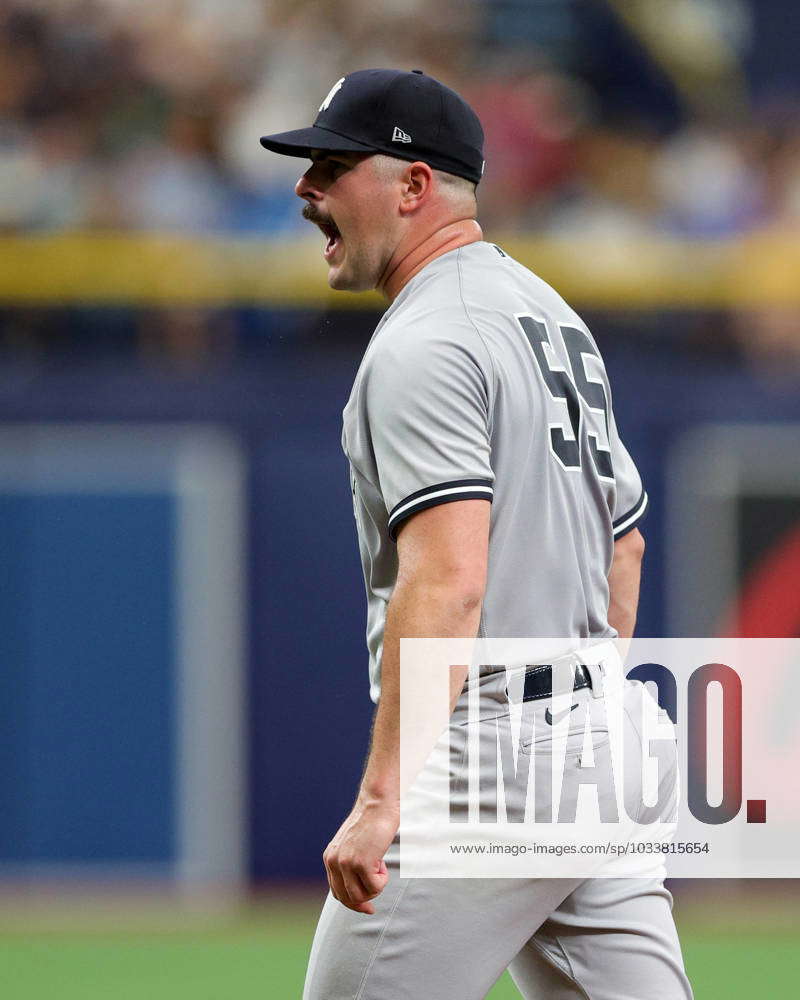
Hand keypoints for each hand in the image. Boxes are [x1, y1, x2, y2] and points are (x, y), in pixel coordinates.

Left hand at [323, 797, 398, 913]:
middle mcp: (334, 861)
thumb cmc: (372, 823)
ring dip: (375, 888)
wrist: (378, 803)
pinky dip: (382, 880)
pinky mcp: (361, 863)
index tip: (368, 908)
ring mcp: (346, 863)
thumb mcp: (353, 845)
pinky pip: (374, 887)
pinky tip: (382, 861)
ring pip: (361, 896)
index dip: (353, 904)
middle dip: (364, 902)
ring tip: (379, 868)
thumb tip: (358, 892)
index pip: (337, 892)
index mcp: (330, 858)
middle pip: (347, 898)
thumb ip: (350, 863)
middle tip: (376, 900)